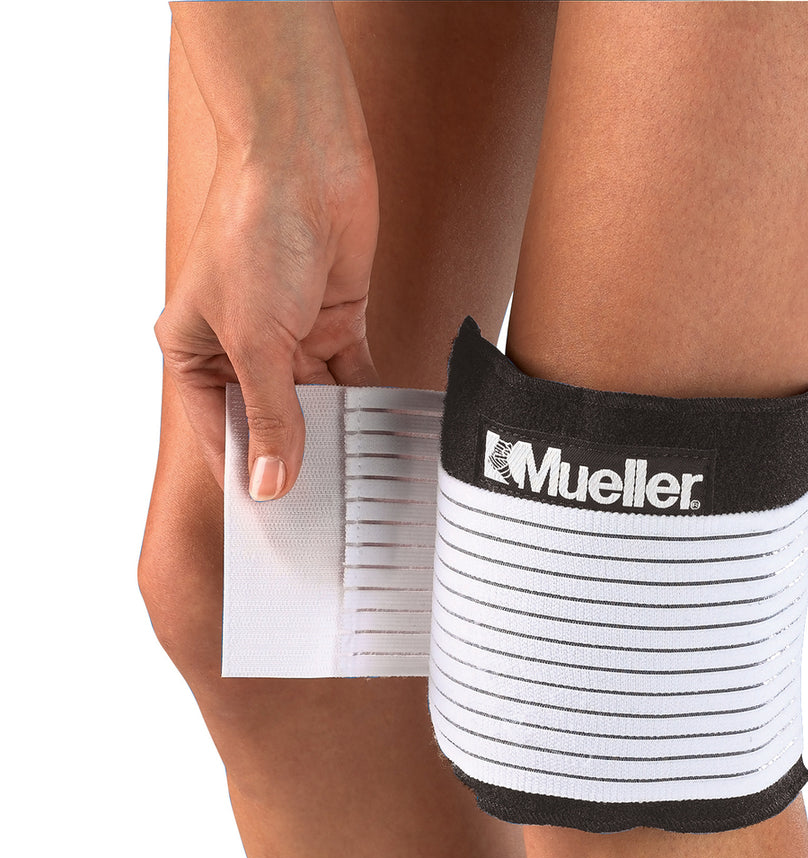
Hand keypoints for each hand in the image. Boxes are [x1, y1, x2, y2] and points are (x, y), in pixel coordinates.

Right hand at [155, 145, 378, 499]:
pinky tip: (382, 433)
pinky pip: (352, 376)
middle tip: (324, 508)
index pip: (219, 429)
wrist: (306, 160)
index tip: (275, 517)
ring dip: (335, 433)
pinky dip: (367, 401)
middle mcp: (241, 347)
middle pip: (270, 420)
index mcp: (195, 351)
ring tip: (358, 479)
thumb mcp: (256, 340)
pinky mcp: (334, 320)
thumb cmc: (255, 234)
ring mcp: (290, 335)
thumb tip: (269, 481)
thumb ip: (271, 415)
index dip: (245, 472)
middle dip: (295, 457)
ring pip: (315, 403)